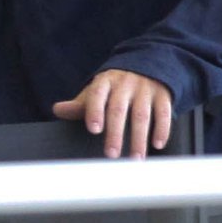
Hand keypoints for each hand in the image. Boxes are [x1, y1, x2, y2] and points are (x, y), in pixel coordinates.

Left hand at [53, 68, 173, 159]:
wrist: (145, 64)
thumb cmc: (114, 86)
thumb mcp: (96, 91)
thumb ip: (79, 104)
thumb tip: (57, 110)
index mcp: (104, 82)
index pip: (97, 95)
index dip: (95, 111)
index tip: (94, 129)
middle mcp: (125, 84)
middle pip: (118, 109)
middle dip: (115, 133)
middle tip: (112, 154)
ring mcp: (145, 88)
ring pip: (142, 114)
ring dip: (139, 138)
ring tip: (135, 158)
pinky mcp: (162, 95)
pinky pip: (164, 112)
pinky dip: (162, 129)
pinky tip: (157, 145)